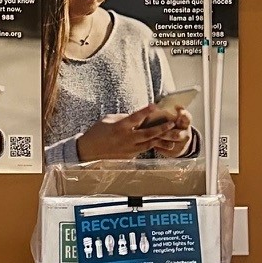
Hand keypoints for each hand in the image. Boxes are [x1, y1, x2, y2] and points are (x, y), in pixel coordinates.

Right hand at [75, 107, 190, 162]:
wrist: (89, 151)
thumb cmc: (97, 132)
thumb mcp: (108, 119)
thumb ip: (124, 118)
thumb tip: (136, 116)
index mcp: (120, 127)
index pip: (135, 118)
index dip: (146, 111)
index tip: (155, 106)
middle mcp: (126, 139)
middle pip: (148, 134)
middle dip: (161, 128)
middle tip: (172, 123)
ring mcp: (129, 149)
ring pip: (149, 144)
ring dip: (161, 139)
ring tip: (172, 136)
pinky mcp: (129, 156)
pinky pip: (143, 149)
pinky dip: (151, 145)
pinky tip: (161, 143)